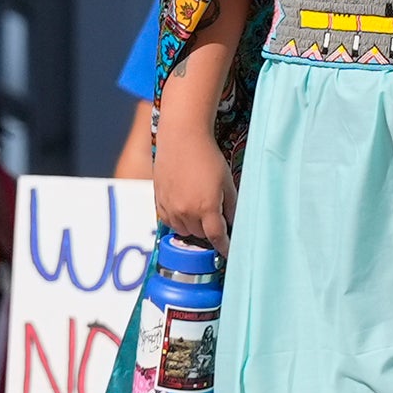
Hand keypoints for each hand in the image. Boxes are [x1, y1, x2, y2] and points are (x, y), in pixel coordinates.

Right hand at [151, 110, 236, 251]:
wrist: (182, 139)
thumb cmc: (208, 158)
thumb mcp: (227, 182)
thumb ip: (232, 207)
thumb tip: (233, 225)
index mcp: (206, 207)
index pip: (217, 237)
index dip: (224, 247)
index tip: (228, 253)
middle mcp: (186, 211)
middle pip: (200, 235)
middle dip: (210, 230)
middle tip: (215, 217)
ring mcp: (170, 207)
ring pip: (183, 230)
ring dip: (193, 226)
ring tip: (200, 209)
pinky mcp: (158, 201)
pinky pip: (169, 221)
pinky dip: (178, 220)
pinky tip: (185, 207)